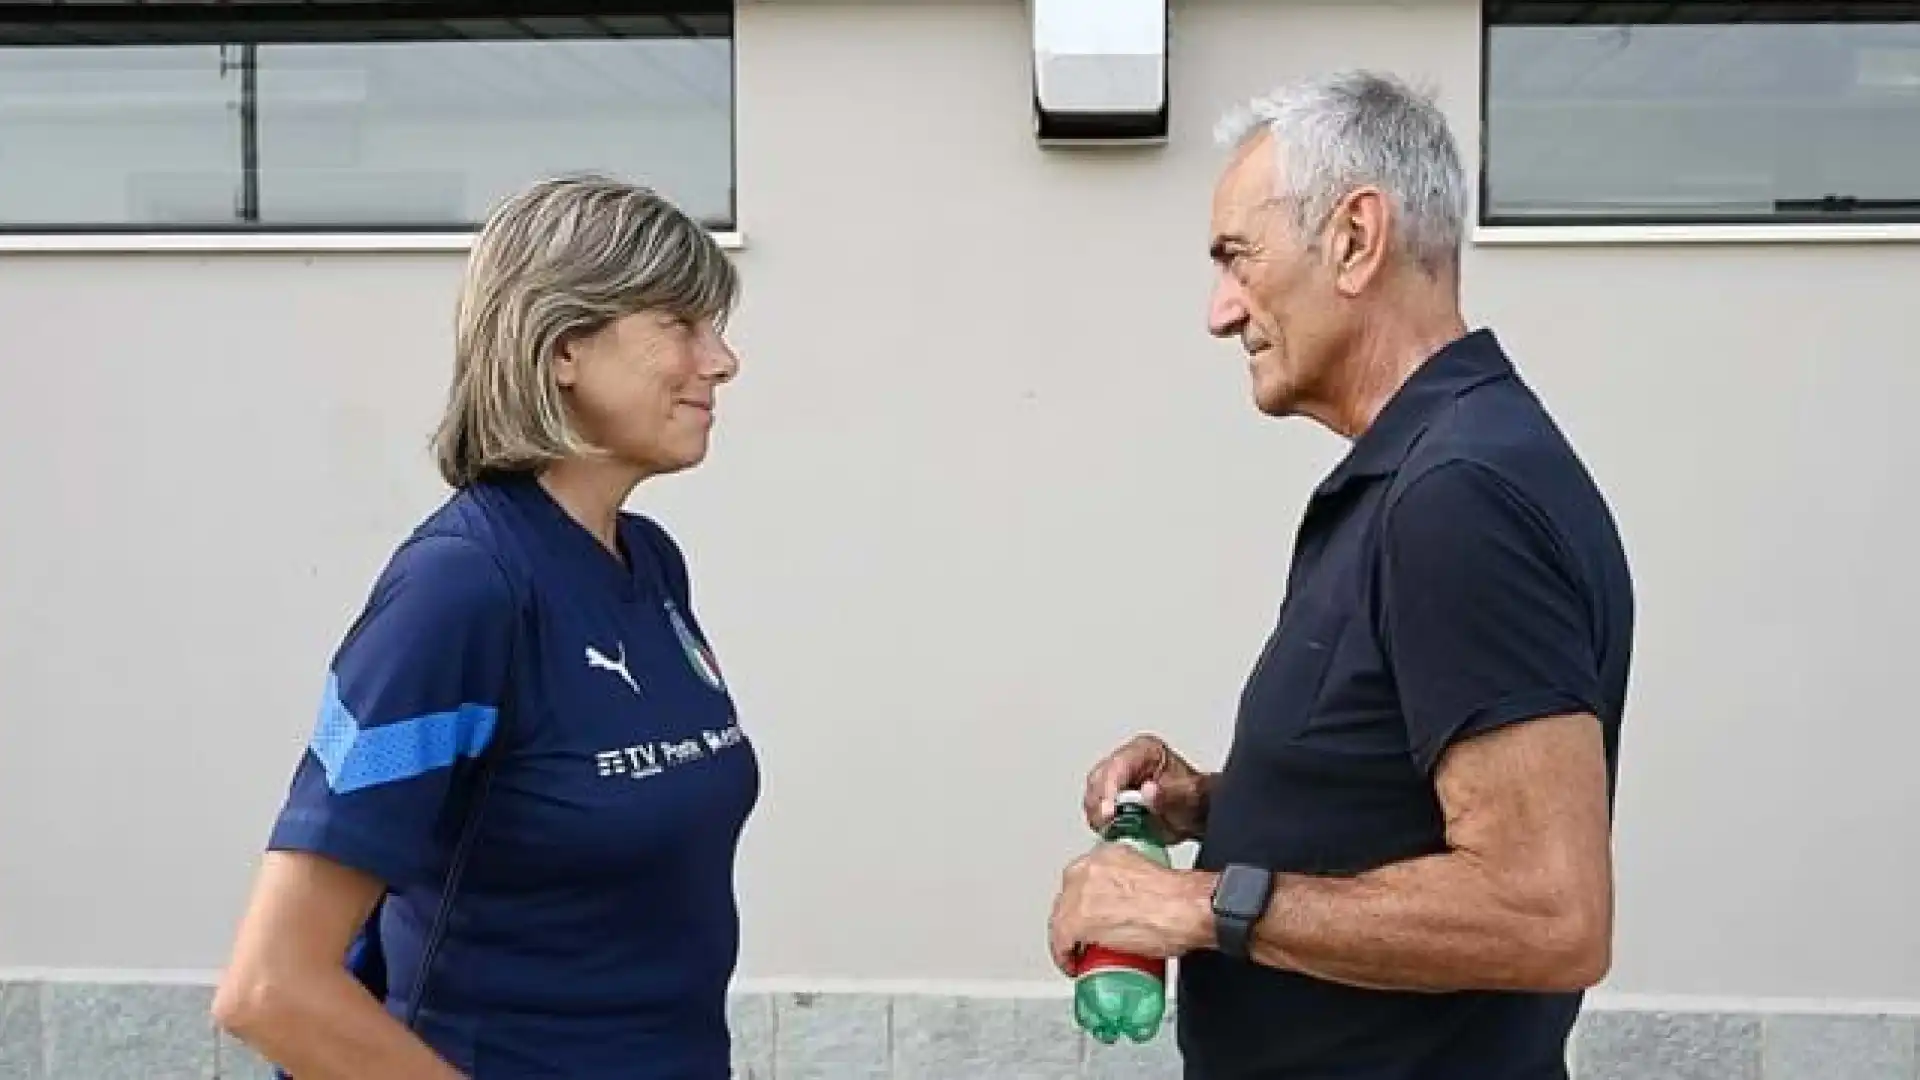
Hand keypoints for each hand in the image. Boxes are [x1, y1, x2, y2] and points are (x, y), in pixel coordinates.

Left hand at [1047, 843, 1214, 975]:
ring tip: (1081, 955)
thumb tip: (1131, 902)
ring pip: (1060, 920)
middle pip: (1067, 900)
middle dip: (1073, 921)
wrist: (1186, 909)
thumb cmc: (1179, 898)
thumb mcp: (1147, 875)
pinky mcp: (1077, 922)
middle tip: (1085, 939)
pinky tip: (1073, 965)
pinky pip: (1060, 943)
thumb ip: (1132, 881)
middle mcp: (1087, 869)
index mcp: (1105, 854)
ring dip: (1068, 940)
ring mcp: (1079, 895)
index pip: (1081, 881)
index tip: (1091, 919)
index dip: (1083, 904)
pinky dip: (1064, 957)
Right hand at [1082, 734, 1208, 842]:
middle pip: (1099, 778)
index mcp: (1145, 750)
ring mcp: (1116, 780)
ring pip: (1093, 795)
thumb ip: (1170, 793)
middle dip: (1100, 803)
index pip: (1118, 765)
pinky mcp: (1109, 799)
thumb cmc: (1194, 800)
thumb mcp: (1190, 796)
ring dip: (1098, 814)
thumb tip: (1147, 790)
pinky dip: (1100, 822)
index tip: (1110, 811)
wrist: (1195, 817)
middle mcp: (1126, 761)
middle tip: (1108, 823)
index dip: (1110, 788)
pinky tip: (1112, 830)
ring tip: (1112, 829)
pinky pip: (1095, 809)